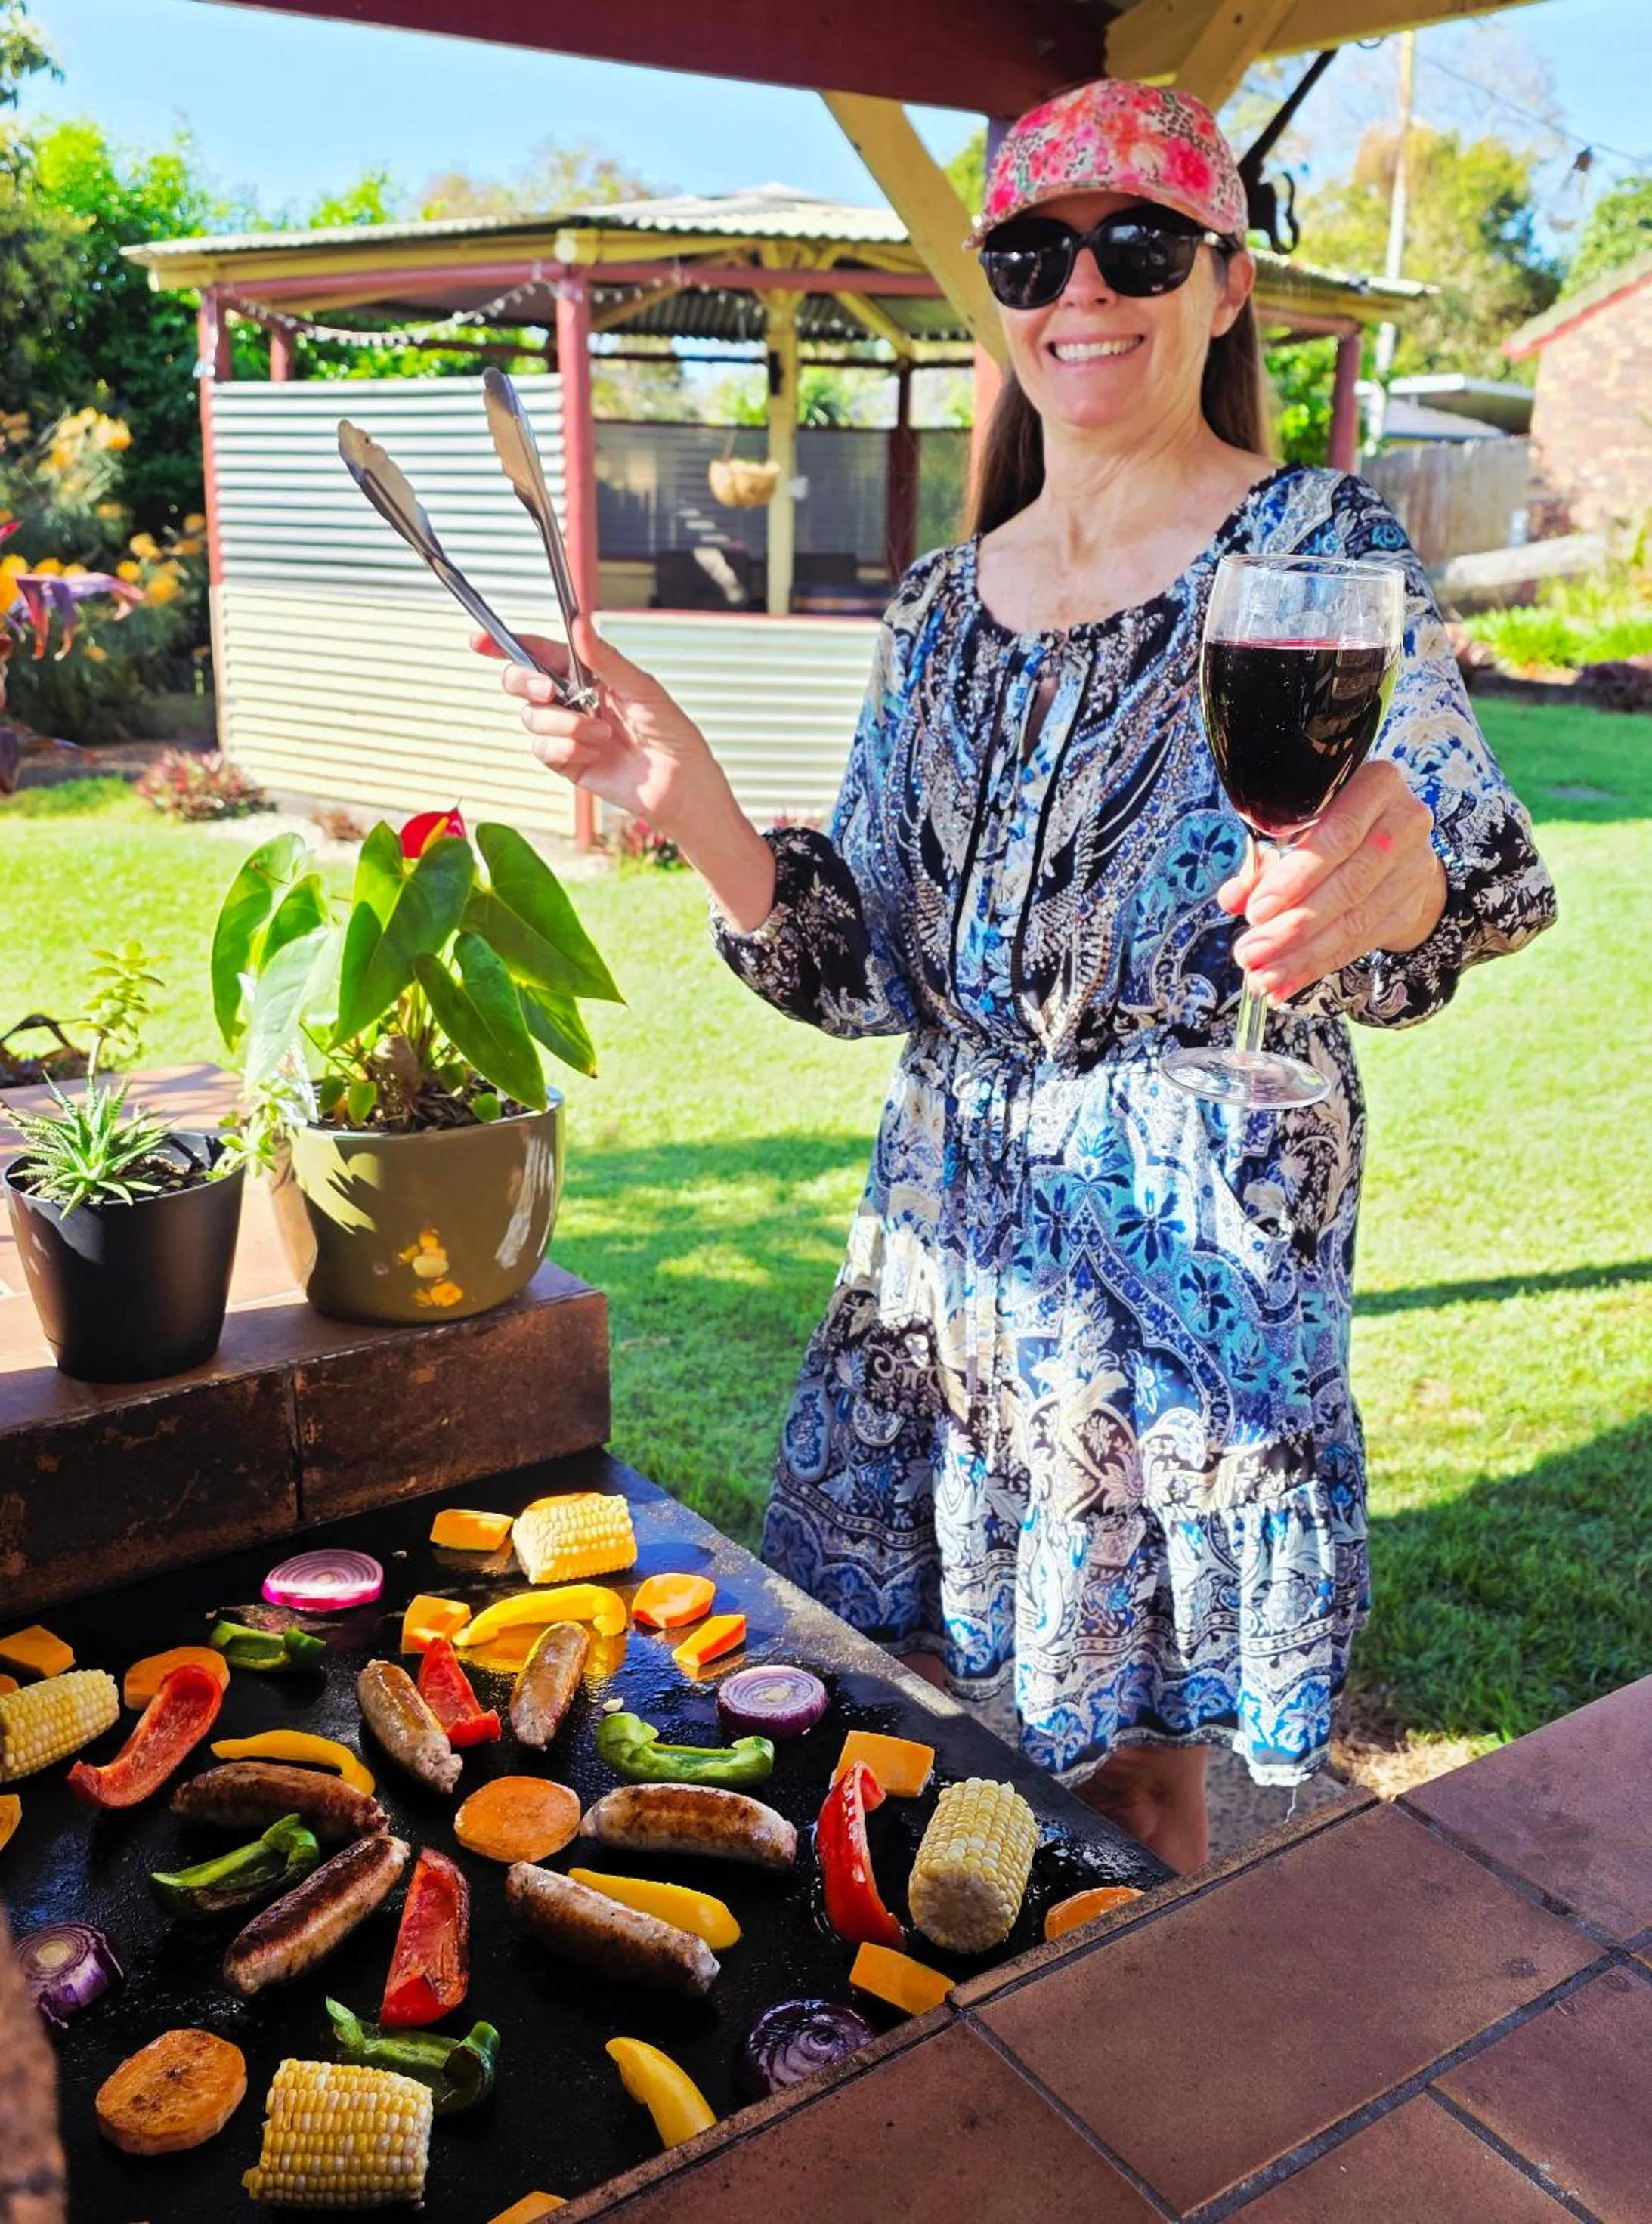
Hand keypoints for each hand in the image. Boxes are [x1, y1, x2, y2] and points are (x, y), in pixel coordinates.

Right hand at [475, 619, 723, 838]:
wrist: (680, 784)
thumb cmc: (672, 733)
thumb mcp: (642, 688)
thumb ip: (605, 659)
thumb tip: (578, 623)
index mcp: (588, 674)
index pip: (539, 652)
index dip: (506, 645)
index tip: (480, 641)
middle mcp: (572, 700)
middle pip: (521, 683)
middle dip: (527, 683)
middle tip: (550, 692)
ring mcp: (566, 732)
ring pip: (532, 718)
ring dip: (567, 726)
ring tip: (604, 736)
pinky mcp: (566, 763)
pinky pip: (543, 750)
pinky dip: (568, 750)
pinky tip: (596, 755)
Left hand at [1217, 760, 1446, 1000]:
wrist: (1392, 836)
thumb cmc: (1329, 823)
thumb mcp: (1295, 827)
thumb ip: (1263, 859)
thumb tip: (1233, 899)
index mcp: (1375, 785)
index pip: (1337, 835)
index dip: (1296, 878)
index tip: (1257, 912)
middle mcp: (1406, 822)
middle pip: (1348, 884)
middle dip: (1293, 926)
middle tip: (1250, 954)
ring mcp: (1415, 866)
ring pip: (1355, 920)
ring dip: (1302, 956)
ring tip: (1262, 978)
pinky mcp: (1411, 905)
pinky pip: (1361, 942)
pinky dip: (1317, 966)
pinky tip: (1285, 984)